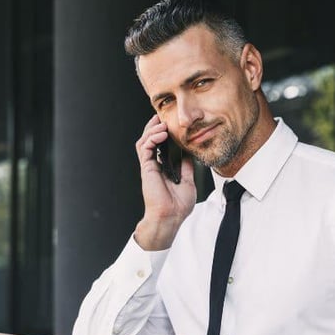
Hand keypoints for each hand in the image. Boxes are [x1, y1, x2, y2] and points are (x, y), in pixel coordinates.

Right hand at [133, 115, 195, 250]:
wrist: (171, 217)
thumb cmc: (178, 205)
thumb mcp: (188, 182)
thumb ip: (187, 167)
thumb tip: (189, 154)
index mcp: (163, 168)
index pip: (159, 146)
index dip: (162, 134)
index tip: (170, 124)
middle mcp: (154, 166)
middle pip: (149, 140)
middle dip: (153, 127)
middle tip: (161, 117)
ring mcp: (149, 167)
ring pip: (144, 142)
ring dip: (152, 130)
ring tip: (162, 123)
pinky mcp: (147, 168)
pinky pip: (145, 148)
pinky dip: (152, 138)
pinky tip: (162, 133)